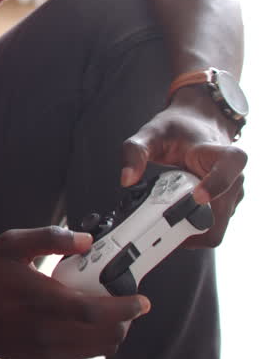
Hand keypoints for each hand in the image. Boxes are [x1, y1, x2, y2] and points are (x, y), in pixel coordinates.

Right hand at [0, 227, 149, 358]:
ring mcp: (45, 349)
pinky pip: (80, 354)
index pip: (97, 311)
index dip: (126, 307)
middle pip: (106, 335)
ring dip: (110, 331)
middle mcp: (47, 330)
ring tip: (102, 310)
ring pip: (97, 348)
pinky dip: (91, 340)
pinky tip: (80, 321)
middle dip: (124, 320)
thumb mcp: (9, 244)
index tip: (141, 299)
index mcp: (42, 300)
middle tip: (122, 301)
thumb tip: (85, 239)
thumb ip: (50, 238)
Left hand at [122, 90, 246, 247]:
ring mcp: (229, 194)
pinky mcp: (223, 206)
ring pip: (216, 228)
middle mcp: (232, 176)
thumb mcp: (151, 133)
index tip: (197, 195)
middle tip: (160, 228)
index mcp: (220, 153)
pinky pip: (210, 228)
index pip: (230, 167)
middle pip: (221, 214)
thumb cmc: (178, 128)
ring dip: (189, 233)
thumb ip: (135, 152)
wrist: (196, 125)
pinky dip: (189, 231)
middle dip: (191, 226)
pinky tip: (169, 223)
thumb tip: (126, 179)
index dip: (216, 184)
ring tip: (161, 225)